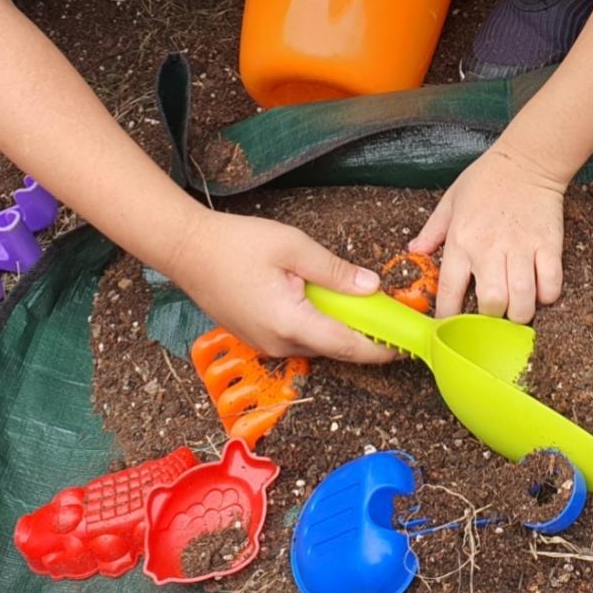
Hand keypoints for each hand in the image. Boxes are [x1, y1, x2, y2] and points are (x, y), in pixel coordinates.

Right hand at [169, 209, 395, 362]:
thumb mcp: (292, 246)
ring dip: (336, 327)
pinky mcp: (254, 337)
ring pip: (314, 343)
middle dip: (362, 335)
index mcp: (290, 323)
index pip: (348, 346)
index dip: (382, 349)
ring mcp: (262, 344)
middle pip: (333, 348)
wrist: (185, 249)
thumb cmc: (234, 243)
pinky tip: (316, 299)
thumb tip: (372, 288)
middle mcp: (277, 343)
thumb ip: (335, 270)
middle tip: (386, 313)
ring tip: (353, 301)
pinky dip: (313, 323)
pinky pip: (294, 337)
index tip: (407, 346)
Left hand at [409, 142, 566, 322]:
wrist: (526, 161)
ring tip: (515, 310)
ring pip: (522, 300)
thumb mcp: (449, 203)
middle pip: (491, 303)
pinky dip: (546, 296)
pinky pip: (551, 284)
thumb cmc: (484, 180)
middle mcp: (489, 249)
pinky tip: (539, 293)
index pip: (450, 290)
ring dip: (519, 313)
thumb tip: (413, 252)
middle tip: (490, 314)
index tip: (449, 326)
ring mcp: (521, 249)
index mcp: (461, 241)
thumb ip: (431, 231)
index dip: (448, 316)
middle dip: (490, 318)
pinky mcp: (549, 246)